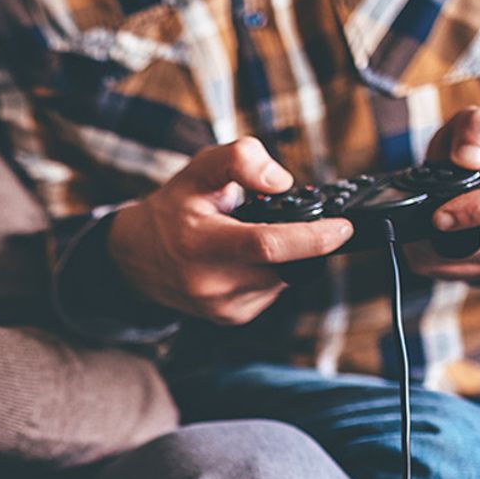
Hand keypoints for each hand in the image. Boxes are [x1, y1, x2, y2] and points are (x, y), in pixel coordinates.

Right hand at [107, 136, 354, 324]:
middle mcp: (212, 283)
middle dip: (300, 239)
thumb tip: (282, 182)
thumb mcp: (199, 169)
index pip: (269, 245)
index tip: (343, 227)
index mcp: (201, 244)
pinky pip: (271, 291)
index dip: (313, 238)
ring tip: (250, 236)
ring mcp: (223, 307)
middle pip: (283, 263)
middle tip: (287, 218)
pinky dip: (270, 271)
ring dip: (283, 255)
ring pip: (282, 278)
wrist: (136, 258)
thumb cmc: (173, 210)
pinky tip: (246, 258)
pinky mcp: (231, 318)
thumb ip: (241, 160)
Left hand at [407, 106, 479, 282]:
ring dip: (435, 250)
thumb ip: (476, 129)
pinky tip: (426, 242)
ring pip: (472, 262)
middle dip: (448, 236)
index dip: (476, 209)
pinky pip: (460, 275)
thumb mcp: (477, 124)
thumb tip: (468, 158)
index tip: (439, 216)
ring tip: (417, 228)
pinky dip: (434, 262)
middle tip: (417, 226)